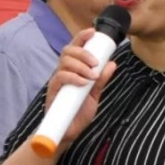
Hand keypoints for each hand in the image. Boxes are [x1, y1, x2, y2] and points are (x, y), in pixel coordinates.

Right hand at [44, 28, 117, 147]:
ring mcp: (57, 81)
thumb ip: (102, 80)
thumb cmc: (78, 112)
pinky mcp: (53, 91)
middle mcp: (63, 72)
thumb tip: (112, 63)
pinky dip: (73, 77)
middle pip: (68, 51)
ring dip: (80, 66)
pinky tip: (84, 83)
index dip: (82, 37)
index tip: (93, 31)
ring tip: (92, 76)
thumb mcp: (94, 95)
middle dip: (83, 52)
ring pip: (64, 62)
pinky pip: (60, 78)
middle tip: (96, 62)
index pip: (75, 47)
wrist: (68, 132)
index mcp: (73, 70)